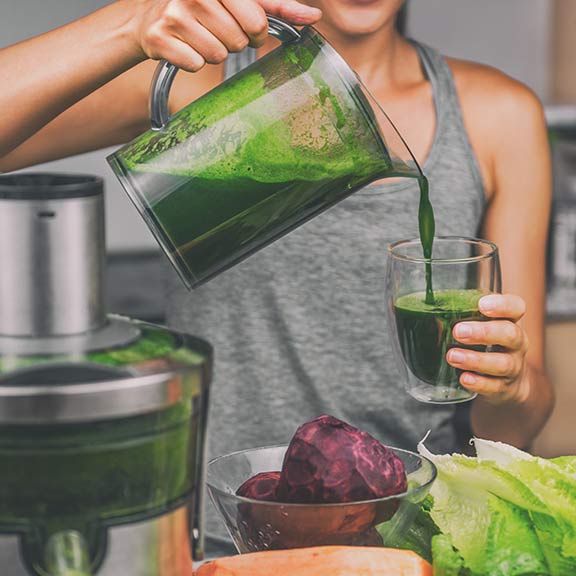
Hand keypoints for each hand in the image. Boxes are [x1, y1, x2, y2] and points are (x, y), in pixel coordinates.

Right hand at [128, 0, 321, 71]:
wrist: (151, 18)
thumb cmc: (204, 9)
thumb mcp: (240, 1)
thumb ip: (277, 7)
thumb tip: (314, 17)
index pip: (257, 21)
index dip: (256, 32)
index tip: (245, 27)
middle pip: (239, 41)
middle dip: (234, 42)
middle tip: (218, 31)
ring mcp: (175, 14)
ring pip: (218, 55)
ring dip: (213, 52)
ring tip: (200, 37)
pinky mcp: (160, 38)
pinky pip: (196, 64)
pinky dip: (193, 61)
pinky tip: (185, 47)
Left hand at [446, 294, 529, 404]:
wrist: (506, 382)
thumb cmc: (485, 345)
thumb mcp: (477, 327)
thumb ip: (459, 318)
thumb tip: (424, 311)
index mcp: (508, 321)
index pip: (516, 307)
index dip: (502, 305)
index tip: (481, 305)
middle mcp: (516, 343)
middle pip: (511, 334)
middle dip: (483, 332)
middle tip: (458, 332)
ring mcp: (513, 367)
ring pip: (503, 363)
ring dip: (476, 359)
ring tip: (452, 356)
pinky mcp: (505, 388)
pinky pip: (495, 386)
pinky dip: (479, 383)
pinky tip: (464, 379)